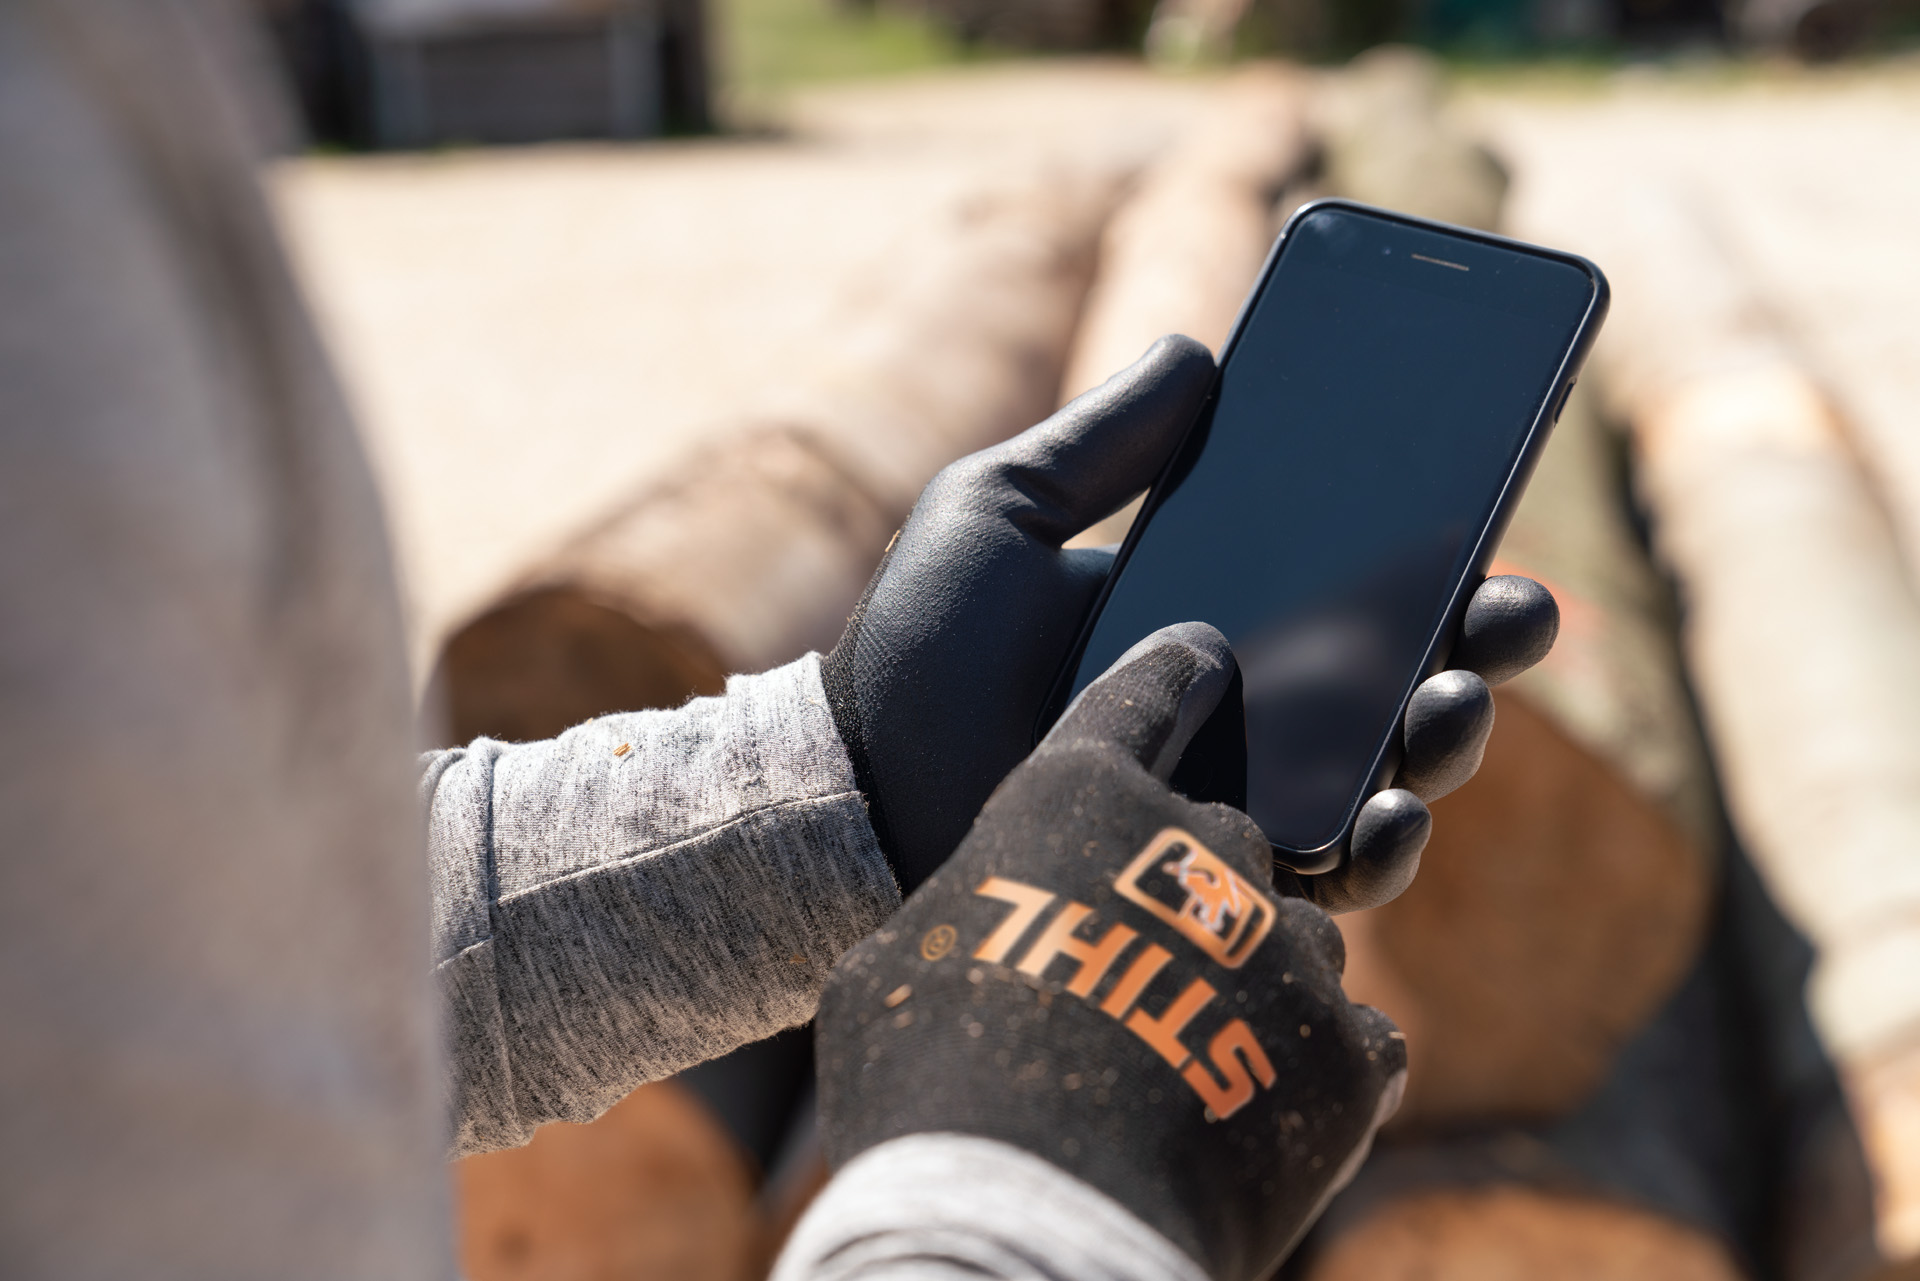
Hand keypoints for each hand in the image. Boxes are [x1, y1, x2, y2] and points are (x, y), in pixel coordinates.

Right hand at [817, 625, 1406, 1280]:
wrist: (1028, 1213)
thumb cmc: (927, 1081)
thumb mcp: (896, 966)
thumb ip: (966, 912)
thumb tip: (980, 928)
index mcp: (1081, 800)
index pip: (1146, 693)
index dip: (1173, 672)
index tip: (1202, 658)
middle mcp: (1203, 850)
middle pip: (1226, 837)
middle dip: (1197, 891)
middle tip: (1147, 970)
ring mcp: (1289, 948)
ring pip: (1296, 936)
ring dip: (1257, 981)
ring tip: (1199, 1057)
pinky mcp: (1349, 1052)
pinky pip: (1353, 1033)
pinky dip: (1309, 1063)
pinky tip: (1256, 1108)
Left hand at [823, 334, 1560, 898]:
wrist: (856, 793)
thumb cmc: (918, 651)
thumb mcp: (998, 512)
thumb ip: (1098, 440)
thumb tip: (1198, 348)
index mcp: (1207, 605)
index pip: (1348, 567)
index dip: (1432, 535)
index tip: (1488, 487)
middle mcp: (1242, 700)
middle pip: (1401, 666)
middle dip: (1480, 637)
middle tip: (1515, 609)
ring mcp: (1237, 791)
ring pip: (1391, 768)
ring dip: (1450, 735)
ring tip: (1453, 705)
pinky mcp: (1216, 876)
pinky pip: (1330, 869)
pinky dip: (1379, 844)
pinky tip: (1386, 811)